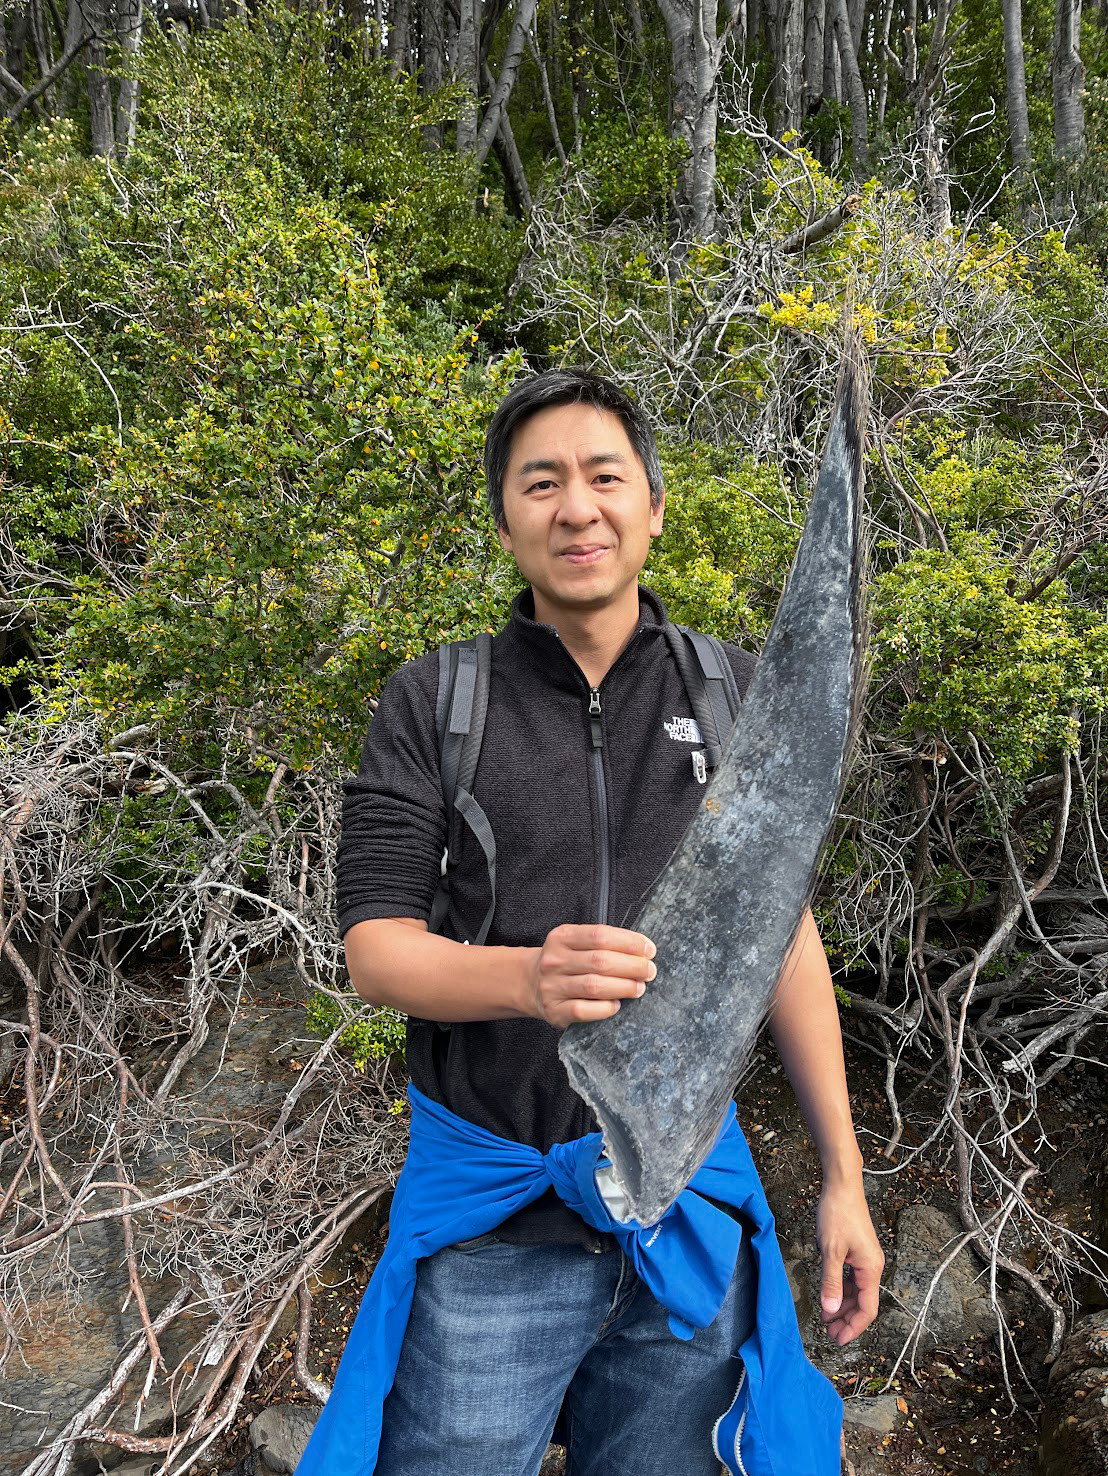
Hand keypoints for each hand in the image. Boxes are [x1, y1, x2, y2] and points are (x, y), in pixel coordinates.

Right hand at [527, 924, 655, 1028]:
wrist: (531, 983)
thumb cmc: (567, 962)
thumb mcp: (577, 943)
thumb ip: (604, 944)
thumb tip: (643, 952)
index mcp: (562, 937)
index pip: (600, 935)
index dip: (629, 942)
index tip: (649, 950)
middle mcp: (554, 960)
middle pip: (600, 961)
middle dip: (632, 966)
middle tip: (649, 971)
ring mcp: (552, 986)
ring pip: (594, 986)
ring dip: (624, 987)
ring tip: (639, 988)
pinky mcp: (555, 1010)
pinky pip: (584, 1011)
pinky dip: (605, 1008)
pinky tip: (616, 1005)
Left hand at [816, 1176, 883, 1345]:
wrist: (842, 1186)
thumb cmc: (837, 1215)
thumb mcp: (830, 1250)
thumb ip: (830, 1282)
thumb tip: (829, 1311)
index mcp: (871, 1269)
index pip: (867, 1309)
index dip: (853, 1327)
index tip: (838, 1340)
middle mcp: (872, 1267)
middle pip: (863, 1304)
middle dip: (847, 1321)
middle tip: (829, 1334)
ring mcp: (866, 1260)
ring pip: (857, 1293)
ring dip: (843, 1307)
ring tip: (826, 1320)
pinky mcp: (858, 1253)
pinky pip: (852, 1280)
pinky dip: (841, 1291)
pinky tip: (829, 1296)